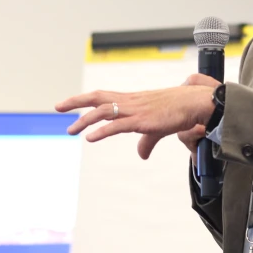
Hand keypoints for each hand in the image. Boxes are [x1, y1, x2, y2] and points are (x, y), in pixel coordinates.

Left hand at [56, 83, 216, 159]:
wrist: (194, 103)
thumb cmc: (178, 111)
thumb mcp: (157, 129)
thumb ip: (146, 142)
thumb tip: (141, 155)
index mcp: (131, 101)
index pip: (102, 96)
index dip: (84, 99)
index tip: (68, 104)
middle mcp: (129, 102)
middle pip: (97, 97)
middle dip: (76, 102)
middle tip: (57, 108)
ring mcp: (134, 110)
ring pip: (103, 110)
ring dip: (84, 120)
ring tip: (71, 130)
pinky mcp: (142, 120)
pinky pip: (117, 125)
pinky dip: (102, 130)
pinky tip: (90, 138)